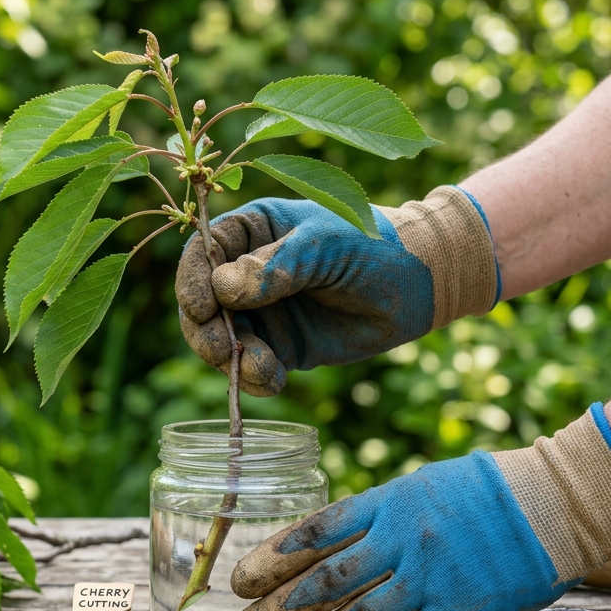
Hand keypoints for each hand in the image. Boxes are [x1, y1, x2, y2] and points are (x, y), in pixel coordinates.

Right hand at [175, 187, 495, 395]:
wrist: (417, 284)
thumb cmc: (371, 245)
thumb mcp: (324, 244)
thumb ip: (276, 266)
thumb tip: (222, 288)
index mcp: (253, 230)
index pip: (203, 252)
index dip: (192, 280)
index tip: (201, 307)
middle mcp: (247, 271)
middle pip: (203, 302)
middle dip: (205, 329)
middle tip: (220, 349)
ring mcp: (262, 311)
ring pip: (222, 339)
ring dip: (230, 359)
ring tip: (260, 368)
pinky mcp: (281, 346)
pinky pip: (251, 366)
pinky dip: (253, 377)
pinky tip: (272, 380)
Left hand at [230, 403, 610, 610]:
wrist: (554, 504)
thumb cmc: (483, 491)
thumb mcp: (418, 485)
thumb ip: (374, 516)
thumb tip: (323, 546)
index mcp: (387, 502)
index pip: (315, 533)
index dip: (273, 559)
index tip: (242, 579)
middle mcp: (401, 540)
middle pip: (324, 581)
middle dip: (279, 609)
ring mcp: (430, 578)